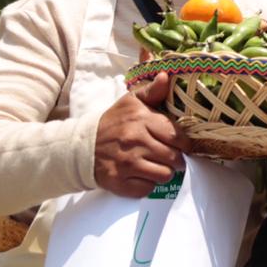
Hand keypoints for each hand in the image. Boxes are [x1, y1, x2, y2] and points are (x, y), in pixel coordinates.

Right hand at [94, 72, 191, 198]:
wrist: (82, 147)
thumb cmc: (114, 122)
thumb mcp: (131, 102)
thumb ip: (152, 91)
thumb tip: (166, 76)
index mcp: (141, 120)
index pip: (177, 136)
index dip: (184, 143)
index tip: (182, 144)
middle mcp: (134, 142)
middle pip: (174, 158)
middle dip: (176, 159)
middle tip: (170, 156)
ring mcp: (127, 164)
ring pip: (164, 175)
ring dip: (164, 172)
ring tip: (156, 164)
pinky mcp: (119, 183)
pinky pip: (148, 189)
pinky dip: (148, 184)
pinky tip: (142, 174)